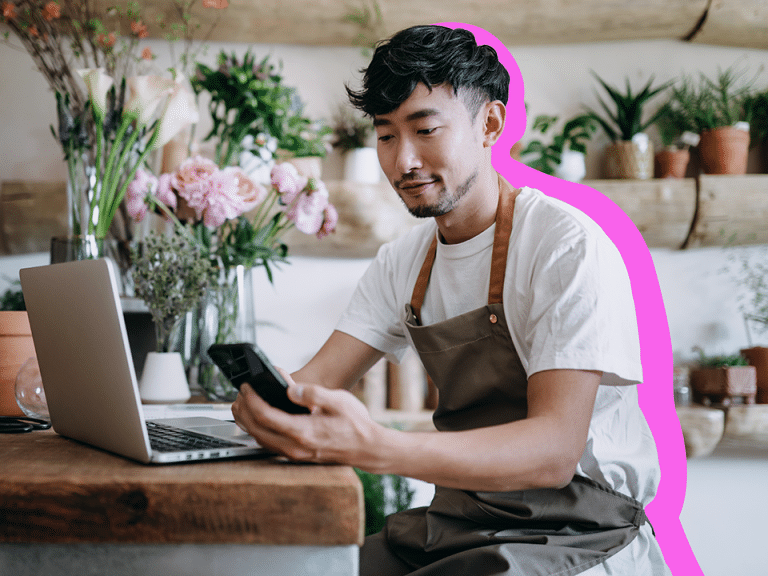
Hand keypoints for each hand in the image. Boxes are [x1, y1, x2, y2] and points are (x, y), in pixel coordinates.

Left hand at [231, 368, 382, 467]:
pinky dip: (258, 430)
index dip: (252, 399)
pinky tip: (257, 421)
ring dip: (247, 422)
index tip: (247, 387)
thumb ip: (312, 393)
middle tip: (239, 394)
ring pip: (260, 439)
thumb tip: (290, 389)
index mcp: (303, 431)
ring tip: (242, 405)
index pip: (265, 416)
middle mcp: (295, 446)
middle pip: (256, 429)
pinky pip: (268, 444)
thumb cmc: (356, 424)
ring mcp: (295, 453)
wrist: (368, 448)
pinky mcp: (297, 455)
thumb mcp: (338, 400)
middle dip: (243, 410)